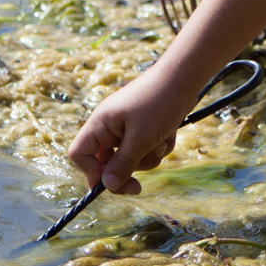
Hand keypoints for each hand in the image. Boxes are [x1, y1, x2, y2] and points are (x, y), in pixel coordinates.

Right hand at [65, 71, 192, 195]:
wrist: (184, 77)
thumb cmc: (159, 103)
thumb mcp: (141, 138)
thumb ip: (122, 163)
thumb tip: (106, 185)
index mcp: (100, 124)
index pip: (80, 154)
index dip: (91, 172)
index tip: (111, 184)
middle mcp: (110, 125)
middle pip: (107, 162)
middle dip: (128, 169)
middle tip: (138, 188)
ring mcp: (127, 126)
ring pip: (131, 157)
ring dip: (148, 156)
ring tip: (161, 142)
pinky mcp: (145, 126)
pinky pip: (146, 148)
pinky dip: (158, 146)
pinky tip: (169, 134)